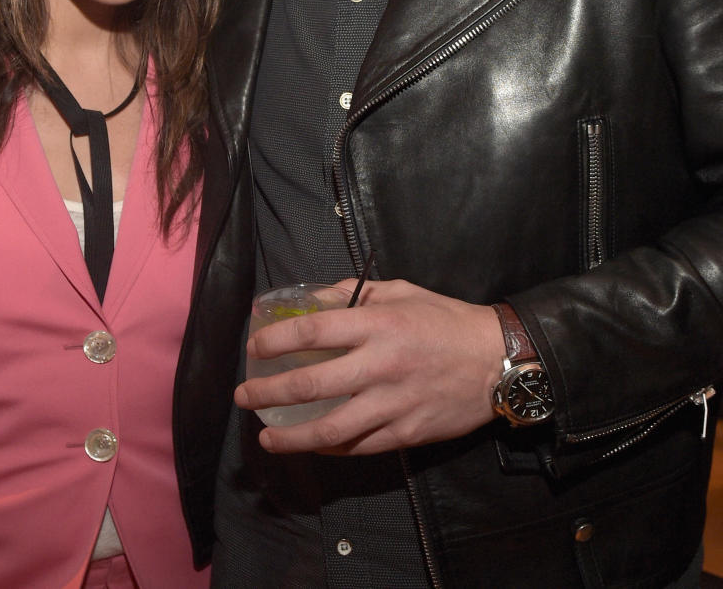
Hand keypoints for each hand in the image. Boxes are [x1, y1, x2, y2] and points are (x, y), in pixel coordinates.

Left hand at [234, 279, 505, 455]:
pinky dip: (330, 448)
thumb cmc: (445, 320)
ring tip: (266, 437)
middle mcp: (380, 365)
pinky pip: (359, 447)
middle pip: (312, 385)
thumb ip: (355, 294)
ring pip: (331, 429)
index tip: (255, 349)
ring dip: (291, 436)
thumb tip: (314, 300)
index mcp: (377, 324)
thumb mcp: (400, 291)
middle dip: (269, 392)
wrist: (496, 361)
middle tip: (244, 396)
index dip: (276, 340)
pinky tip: (311, 445)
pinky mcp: (406, 433)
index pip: (312, 332)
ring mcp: (393, 404)